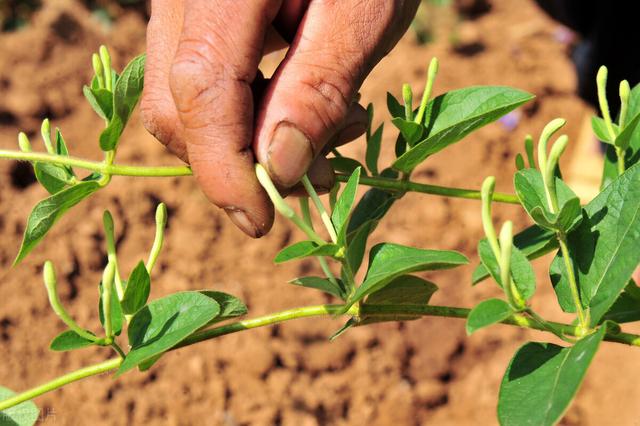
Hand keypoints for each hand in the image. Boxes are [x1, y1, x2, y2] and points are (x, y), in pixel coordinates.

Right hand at [141, 0, 419, 236]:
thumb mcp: (364, 13)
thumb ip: (318, 87)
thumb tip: (278, 170)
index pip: (199, 87)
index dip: (224, 168)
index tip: (259, 222)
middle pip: (175, 98)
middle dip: (232, 158)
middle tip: (308, 176)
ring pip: (182, 92)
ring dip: (242, 136)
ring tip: (322, 131)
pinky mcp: (197, 7)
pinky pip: (199, 72)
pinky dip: (244, 107)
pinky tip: (297, 100)